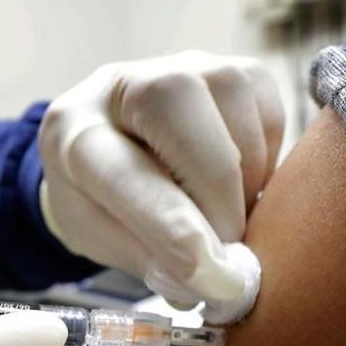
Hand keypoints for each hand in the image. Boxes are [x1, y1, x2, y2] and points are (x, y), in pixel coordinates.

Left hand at [38, 51, 283, 307]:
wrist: (110, 143)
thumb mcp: (100, 236)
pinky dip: (265, 166)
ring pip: (235, 116)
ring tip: (224, 219)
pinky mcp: (237, 69)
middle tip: (225, 249)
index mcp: (73, 133)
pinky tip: (239, 186)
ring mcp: (185, 65)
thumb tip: (214, 280)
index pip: (120, 171)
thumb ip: (150, 258)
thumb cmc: (100, 198)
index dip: (169, 225)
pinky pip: (272, 117)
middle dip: (215, 194)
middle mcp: (124, 85)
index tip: (210, 274)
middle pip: (176, 110)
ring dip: (245, 186)